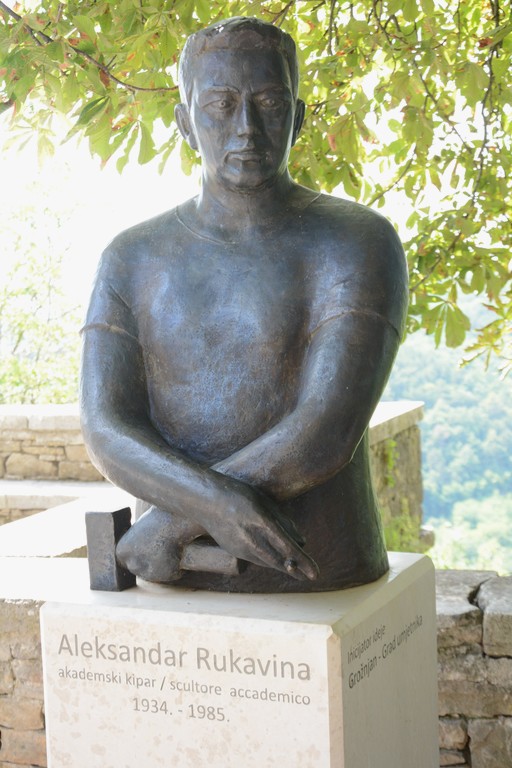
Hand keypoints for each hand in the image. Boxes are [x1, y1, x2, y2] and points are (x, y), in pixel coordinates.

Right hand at [204, 482, 318, 581]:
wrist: (204, 500)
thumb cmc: (239, 495)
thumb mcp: (265, 502)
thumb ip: (284, 521)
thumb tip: (302, 541)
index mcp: (260, 521)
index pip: (286, 546)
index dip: (303, 561)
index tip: (315, 573)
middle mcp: (250, 538)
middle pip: (278, 561)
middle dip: (297, 569)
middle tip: (313, 576)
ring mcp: (240, 547)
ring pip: (268, 562)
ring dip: (283, 565)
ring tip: (297, 567)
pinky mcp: (233, 552)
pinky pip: (256, 559)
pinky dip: (268, 559)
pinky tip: (276, 557)